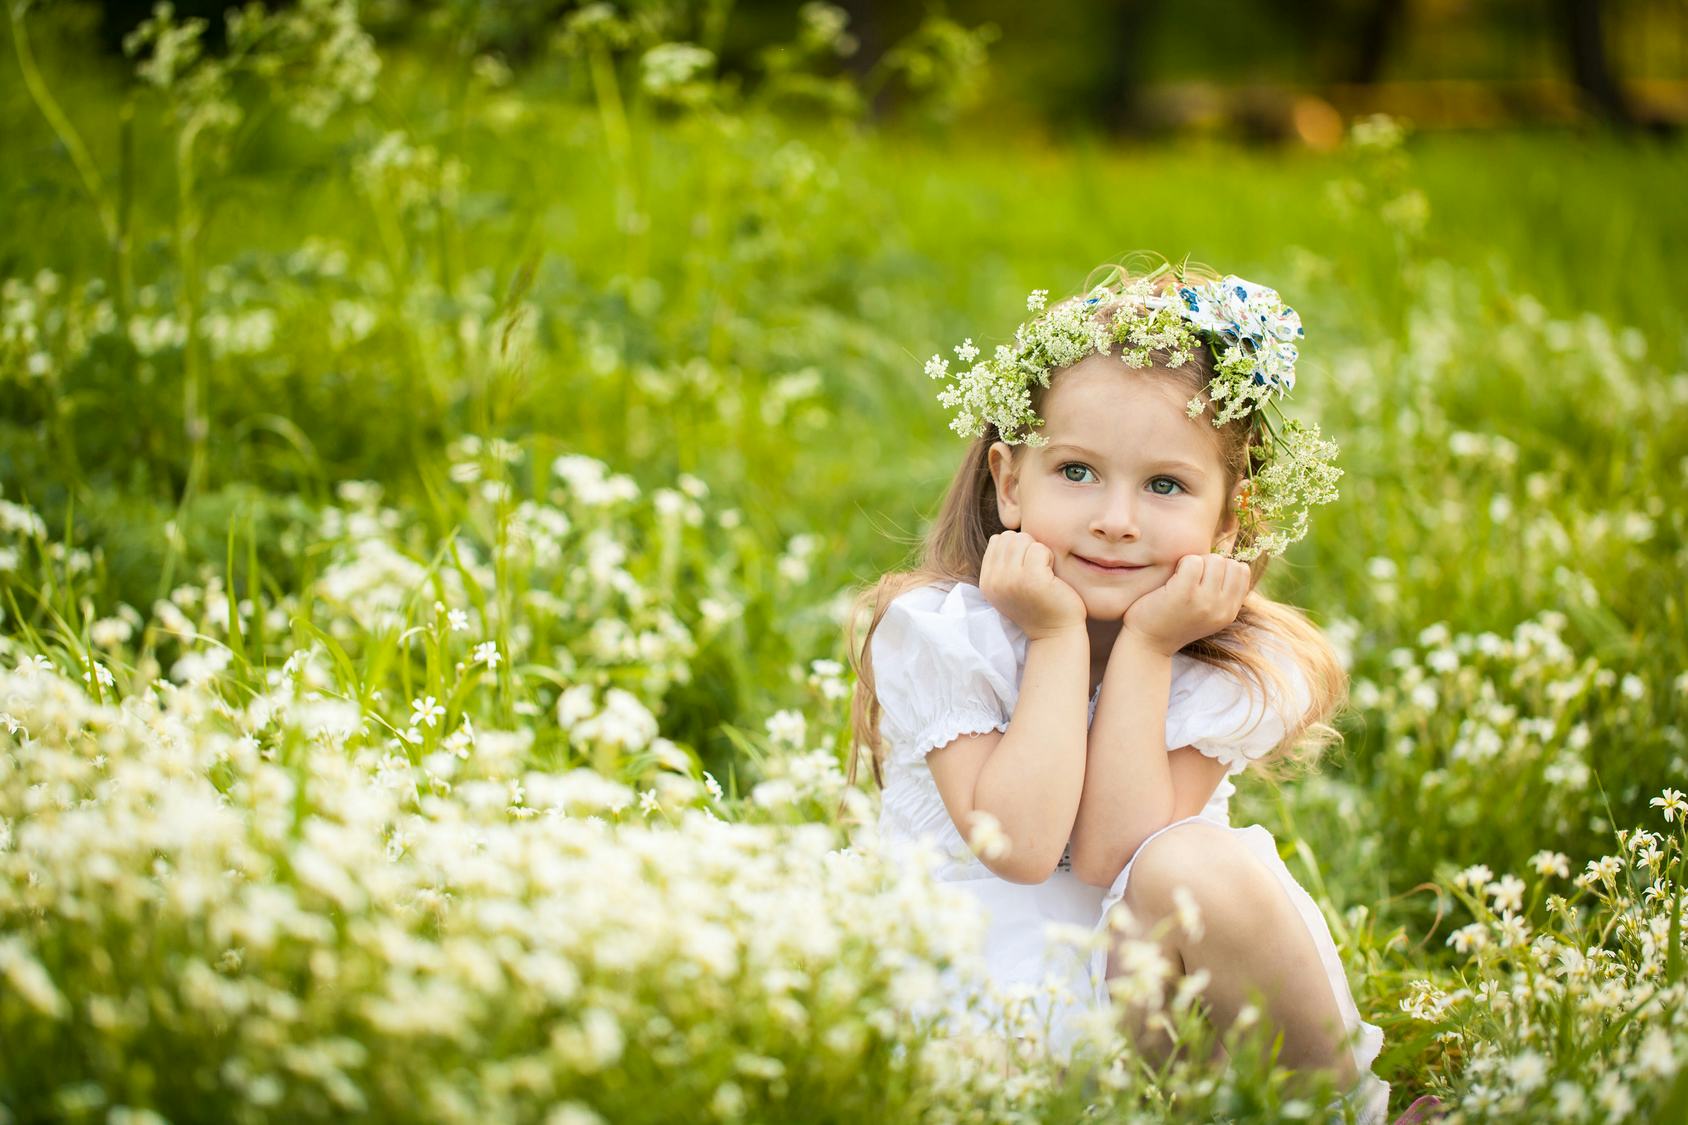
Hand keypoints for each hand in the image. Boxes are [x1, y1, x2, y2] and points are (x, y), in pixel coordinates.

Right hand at [979, 530, 1086, 640]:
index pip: (997, 540)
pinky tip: (1052, 577)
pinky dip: (1050, 558)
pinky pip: (1040, 549)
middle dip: (1027, 547)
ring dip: (1039, 552)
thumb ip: (1004, 563)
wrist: (1055, 634)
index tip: (1026, 569)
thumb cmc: (1039, 605)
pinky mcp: (1032, 579)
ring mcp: (1012, 580)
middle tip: (1038, 570)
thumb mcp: (1011, 586)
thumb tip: (1007, 533)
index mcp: (987, 581)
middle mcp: (995, 580)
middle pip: (1010, 537)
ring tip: (1044, 573)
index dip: (1016, 549)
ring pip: (1024, 539)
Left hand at [1120, 554, 1250, 655]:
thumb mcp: (1206, 613)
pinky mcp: (1184, 593)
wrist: (1147, 645)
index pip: (1243, 571)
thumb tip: (1227, 551)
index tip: (1204, 577)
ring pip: (1214, 560)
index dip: (1223, 567)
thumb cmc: (1172, 622)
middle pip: (1230, 563)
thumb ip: (1220, 592)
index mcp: (1229, 612)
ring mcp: (1204, 601)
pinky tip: (1171, 578)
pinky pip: (1193, 561)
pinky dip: (1181, 563)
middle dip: (1210, 563)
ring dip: (1196, 562)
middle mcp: (1222, 608)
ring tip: (1181, 578)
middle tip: (1190, 577)